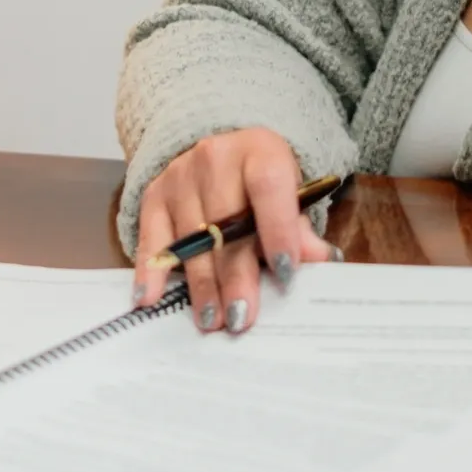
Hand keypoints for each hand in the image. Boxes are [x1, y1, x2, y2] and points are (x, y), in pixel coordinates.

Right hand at [132, 128, 335, 336]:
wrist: (223, 153)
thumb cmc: (263, 184)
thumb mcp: (290, 194)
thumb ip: (301, 229)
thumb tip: (322, 261)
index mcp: (260, 152)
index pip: (268, 187)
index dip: (278, 230)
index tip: (285, 273)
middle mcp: (215, 158)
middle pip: (225, 223)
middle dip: (235, 274)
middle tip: (242, 316)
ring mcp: (180, 176)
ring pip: (190, 238)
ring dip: (201, 284)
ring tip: (212, 319)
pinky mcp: (154, 195)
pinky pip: (151, 237)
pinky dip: (150, 270)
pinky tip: (150, 298)